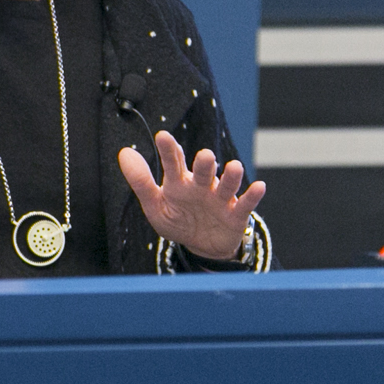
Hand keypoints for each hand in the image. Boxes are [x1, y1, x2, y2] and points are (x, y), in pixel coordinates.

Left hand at [117, 131, 266, 260]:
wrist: (202, 246)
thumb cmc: (179, 221)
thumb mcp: (155, 205)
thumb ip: (140, 181)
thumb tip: (124, 153)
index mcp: (179, 182)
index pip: (174, 162)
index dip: (169, 150)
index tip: (163, 137)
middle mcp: (201, 186)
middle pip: (203, 171)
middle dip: (204, 164)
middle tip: (204, 156)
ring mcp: (220, 199)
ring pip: (227, 184)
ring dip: (232, 177)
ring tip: (235, 167)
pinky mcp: (236, 214)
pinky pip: (246, 204)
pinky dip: (253, 195)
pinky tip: (259, 187)